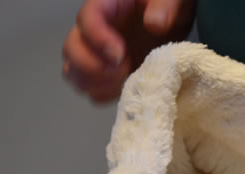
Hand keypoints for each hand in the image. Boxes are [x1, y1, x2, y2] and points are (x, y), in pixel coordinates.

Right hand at [62, 0, 194, 102]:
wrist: (173, 21)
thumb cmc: (166, 4)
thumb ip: (164, 6)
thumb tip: (155, 24)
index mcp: (106, 6)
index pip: (86, 19)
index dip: (97, 40)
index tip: (120, 56)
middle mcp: (93, 29)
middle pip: (71, 49)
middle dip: (92, 66)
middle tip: (123, 70)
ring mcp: (96, 53)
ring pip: (73, 71)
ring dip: (95, 83)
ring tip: (124, 80)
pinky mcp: (105, 73)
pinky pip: (90, 88)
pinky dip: (102, 93)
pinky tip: (124, 89)